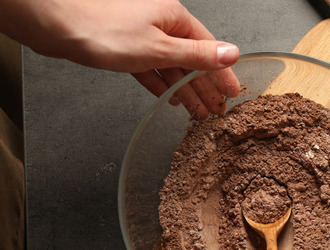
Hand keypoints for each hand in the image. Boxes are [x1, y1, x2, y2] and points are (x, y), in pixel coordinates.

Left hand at [0, 0, 240, 118]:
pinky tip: (169, 99)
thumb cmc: (102, 29)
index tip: (234, 93)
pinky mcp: (124, 49)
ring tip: (199, 112)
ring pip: (171, 69)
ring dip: (186, 91)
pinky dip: (162, 86)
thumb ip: (197, 55)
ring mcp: (142, 37)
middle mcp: (160, 25)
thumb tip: (231, 54)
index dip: (223, 74)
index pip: (209, 50)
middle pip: (192, 61)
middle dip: (206, 87)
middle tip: (219, 109)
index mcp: (174, 18)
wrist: (56, 25)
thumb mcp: (159, 48)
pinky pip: (151, 71)